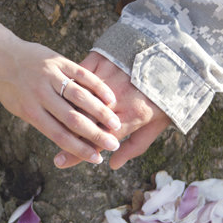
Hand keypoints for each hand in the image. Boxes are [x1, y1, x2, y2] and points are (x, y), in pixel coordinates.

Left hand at [0, 35, 121, 164]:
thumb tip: (67, 140)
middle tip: (112, 144)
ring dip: (100, 112)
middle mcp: (40, 94)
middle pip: (73, 119)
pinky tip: (110, 98)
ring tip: (115, 124)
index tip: (96, 159)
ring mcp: (50, 76)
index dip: (79, 149)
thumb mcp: (18, 108)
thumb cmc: (8, 87)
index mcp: (29, 110)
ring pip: (80, 97)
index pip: (59, 135)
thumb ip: (41, 120)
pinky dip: (97, 87)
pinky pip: (81, 74)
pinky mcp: (57, 61)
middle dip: (95, 134)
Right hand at [53, 51, 171, 168]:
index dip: (78, 153)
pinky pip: (79, 77)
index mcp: (131, 116)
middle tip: (53, 153)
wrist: (173, 57)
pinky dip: (69, 88)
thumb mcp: (158, 124)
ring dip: (62, 114)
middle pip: (83, 123)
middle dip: (66, 140)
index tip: (60, 161)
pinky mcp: (100, 61)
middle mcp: (116, 100)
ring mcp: (107, 79)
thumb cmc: (166, 96)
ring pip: (77, 100)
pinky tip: (58, 97)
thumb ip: (136, 146)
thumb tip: (114, 165)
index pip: (98, 140)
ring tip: (50, 125)